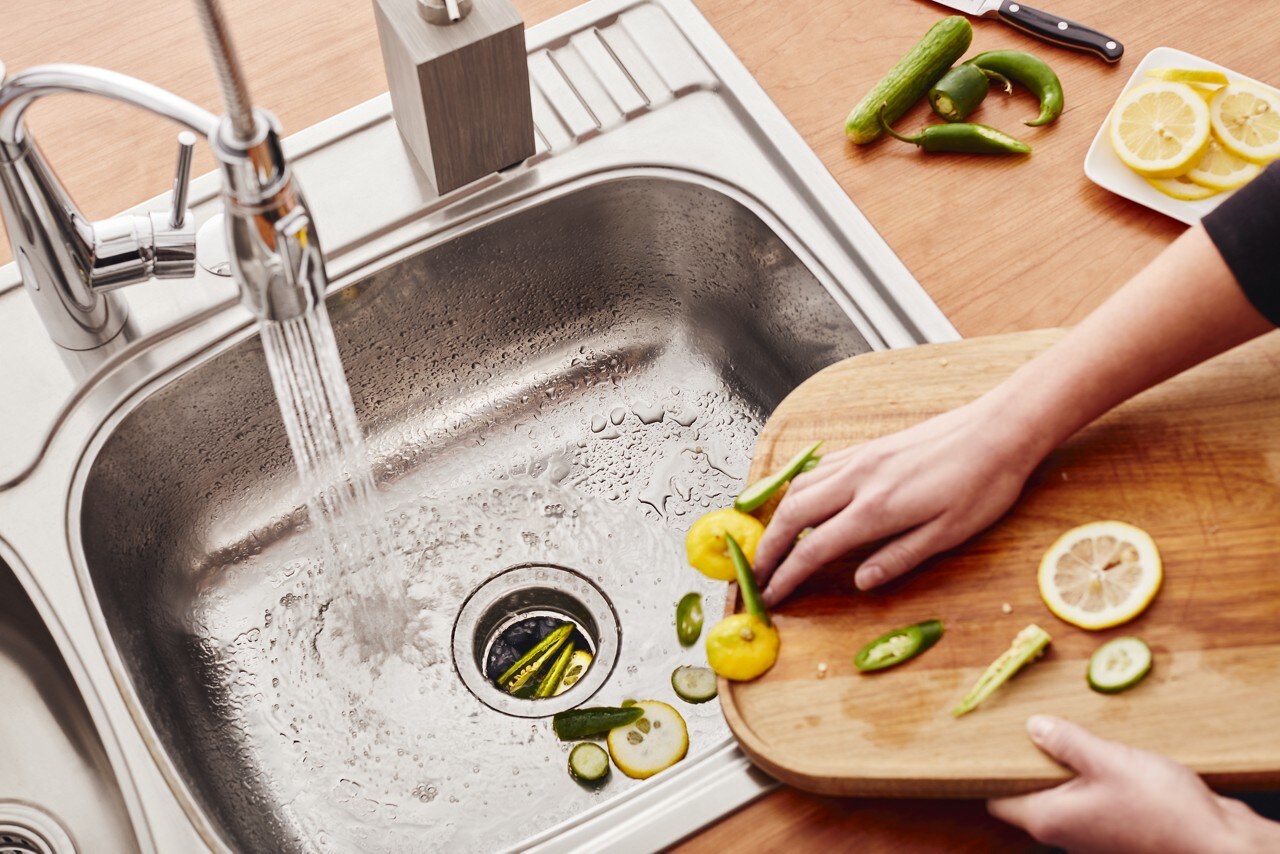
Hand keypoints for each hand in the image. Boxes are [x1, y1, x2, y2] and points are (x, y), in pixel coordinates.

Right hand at [754, 397, 1043, 605]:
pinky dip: (799, 490)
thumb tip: (860, 582)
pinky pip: (819, 469)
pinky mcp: (869, 447)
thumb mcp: (948, 534)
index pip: (814, 548)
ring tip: (773, 544)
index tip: (772, 596)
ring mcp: (861, 459)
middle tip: (757, 575)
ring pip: (800, 487)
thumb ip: (899, 558)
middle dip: (767, 548)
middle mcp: (858, 480)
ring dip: (779, 518)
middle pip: (792, 515)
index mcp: (876, 509)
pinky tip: (804, 503)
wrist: (1000, 430)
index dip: (787, 575)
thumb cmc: (984, 485)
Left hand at [988, 716, 1279, 853]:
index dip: (993, 772)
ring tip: (1074, 735)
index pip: (998, 801)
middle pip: (1030, 796)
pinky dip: (1092, 781)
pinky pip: (1092, 802)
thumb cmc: (1160, 808)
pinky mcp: (1119, 833)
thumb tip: (1034, 726)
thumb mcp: (1106, 760)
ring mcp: (1093, 837)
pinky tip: (1106, 757)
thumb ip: (1066, 742)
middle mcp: (1066, 834)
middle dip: (1032, 763)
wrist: (1217, 845)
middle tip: (1034, 726)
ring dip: (1066, 769)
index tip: (992, 742)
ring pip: (1063, 798)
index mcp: (1049, 820)